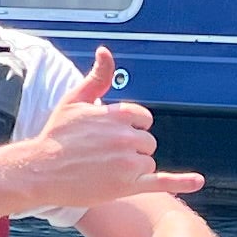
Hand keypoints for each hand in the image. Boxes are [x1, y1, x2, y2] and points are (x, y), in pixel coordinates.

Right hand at [25, 50, 203, 209]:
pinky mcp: (128, 185)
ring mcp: (129, 162)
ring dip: (132, 168)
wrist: (40, 170)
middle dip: (130, 149)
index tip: (109, 137)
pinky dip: (181, 181)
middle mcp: (127, 137)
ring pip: (148, 163)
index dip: (128, 129)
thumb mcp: (75, 100)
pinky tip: (196, 181)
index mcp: (118, 114)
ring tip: (104, 170)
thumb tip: (106, 52)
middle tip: (103, 156)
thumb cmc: (56, 136)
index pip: (143, 120)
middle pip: (147, 143)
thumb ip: (98, 77)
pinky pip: (162, 181)